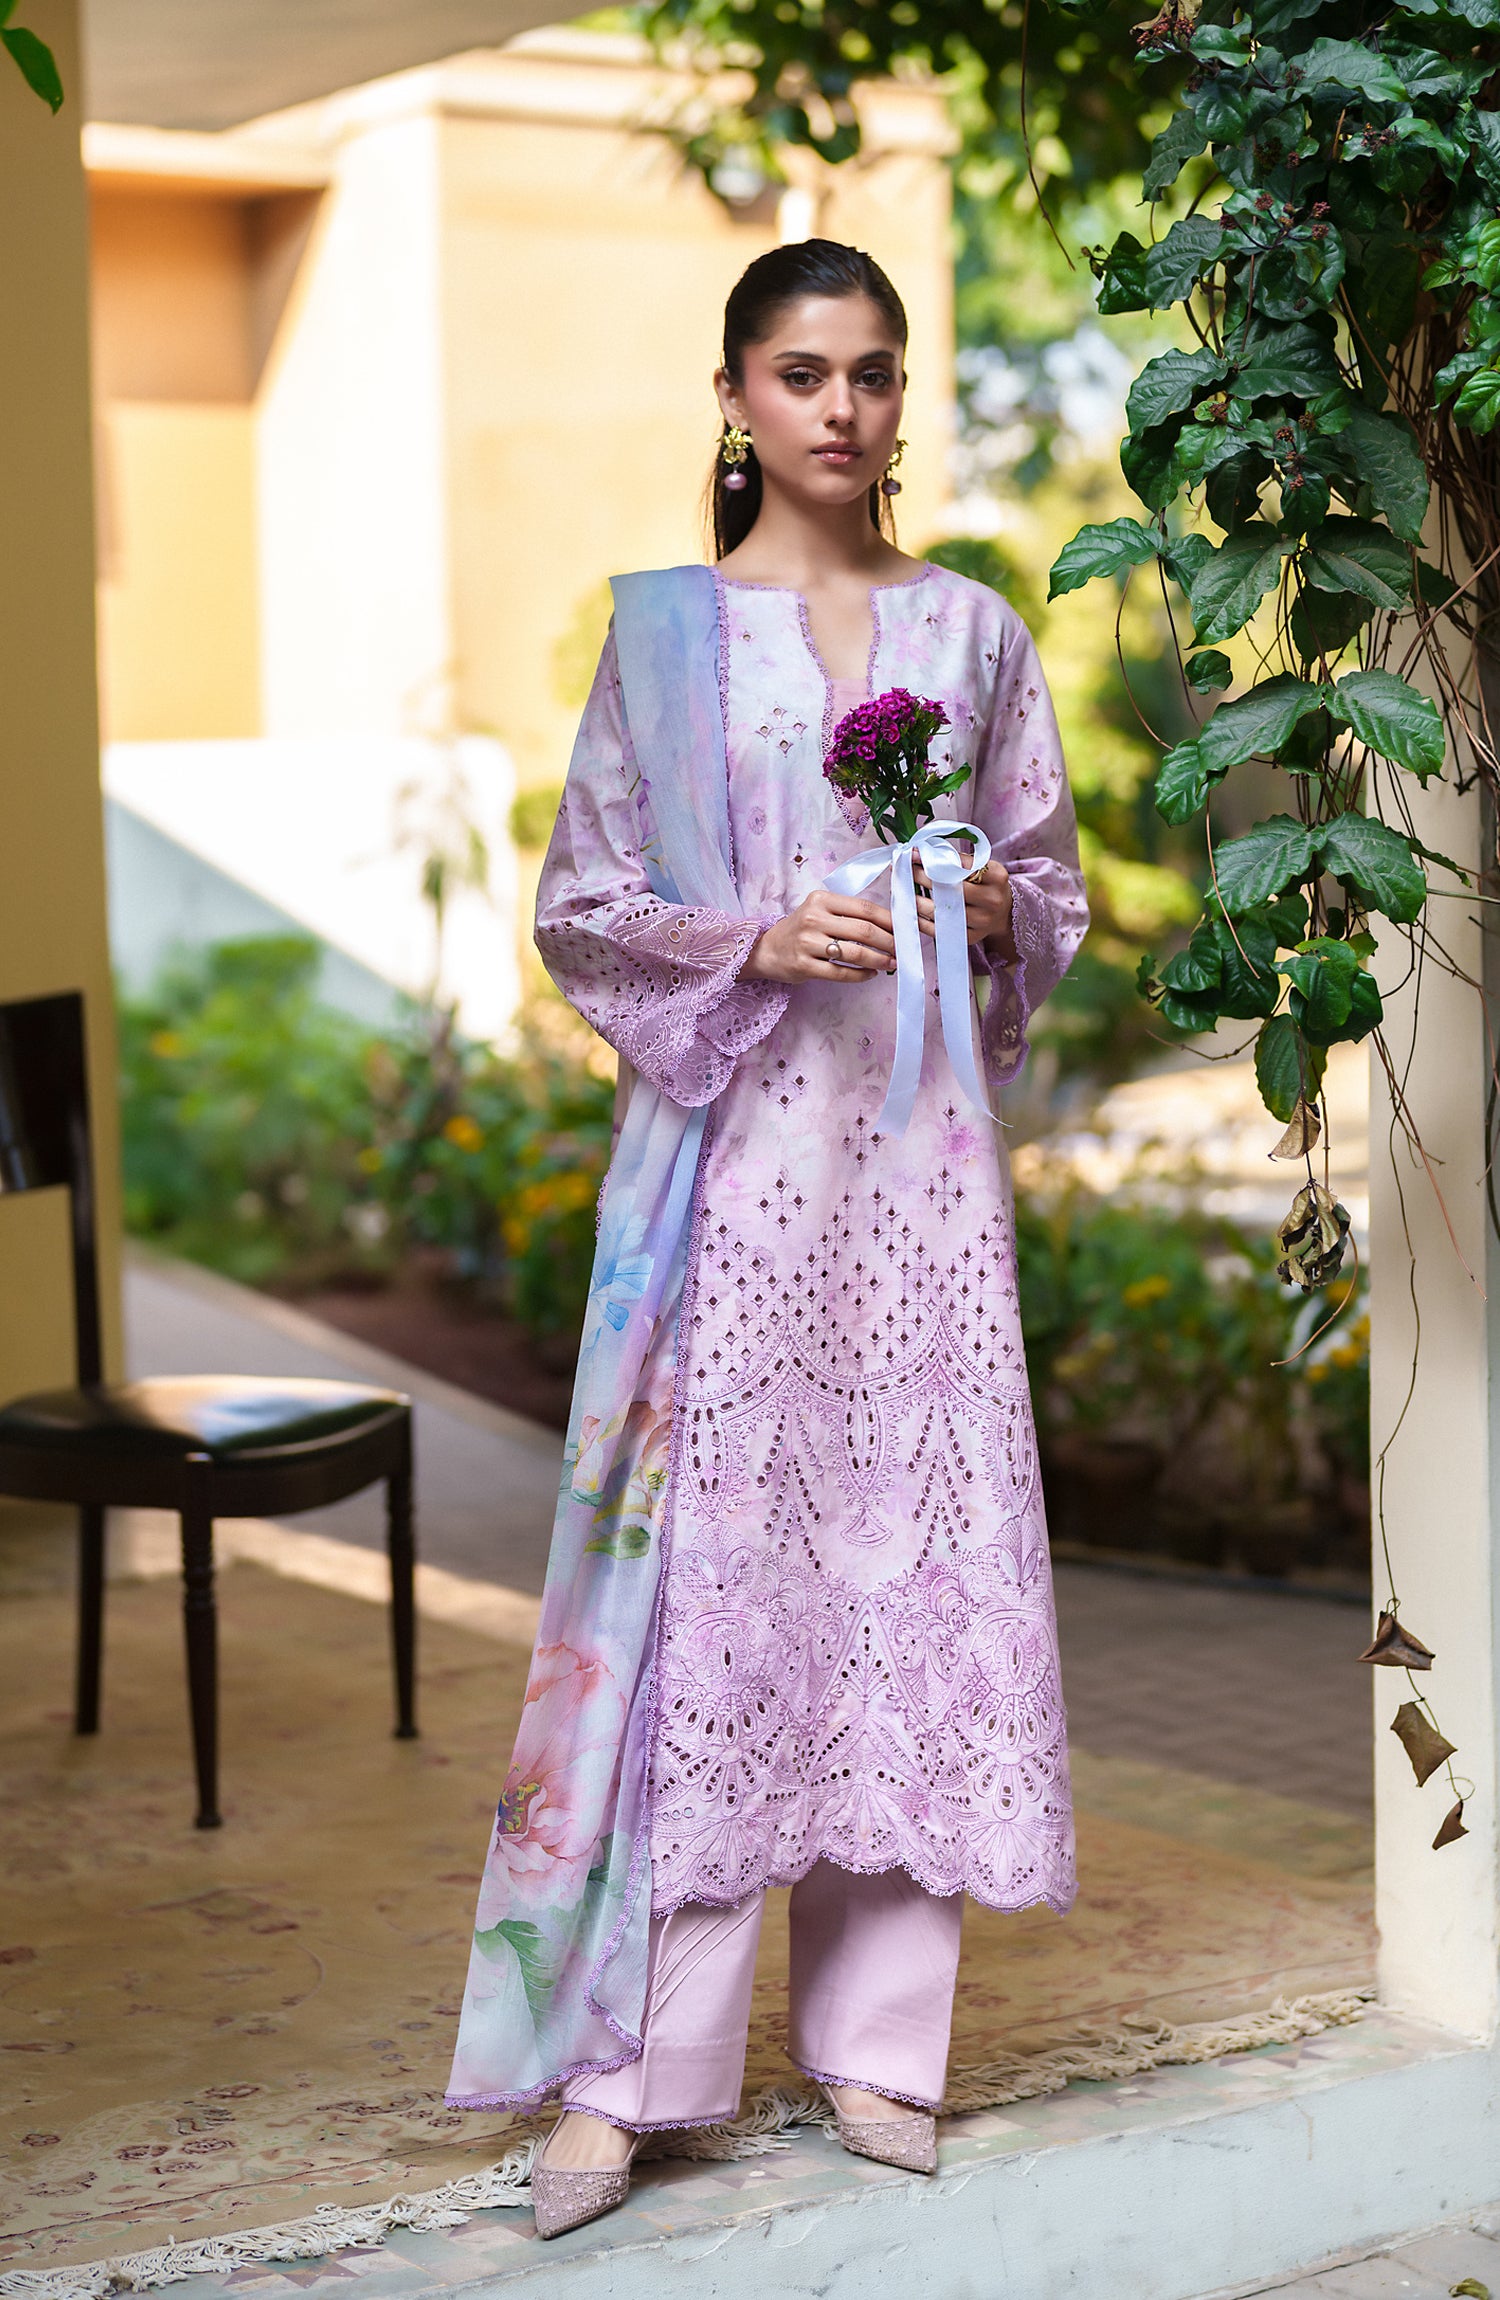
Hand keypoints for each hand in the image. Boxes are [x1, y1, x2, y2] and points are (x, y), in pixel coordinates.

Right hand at [741, 889, 897, 984]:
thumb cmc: (801, 929)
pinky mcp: (804, 966)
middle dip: (889, 942)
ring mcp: (808, 943)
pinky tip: (871, 974)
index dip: (890, 920)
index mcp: (821, 899)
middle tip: (902, 950)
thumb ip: (848, 913)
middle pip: (864, 931)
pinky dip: (861, 975)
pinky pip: (841, 973)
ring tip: (890, 963)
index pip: (865, 908)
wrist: (767, 949)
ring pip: (855, 953)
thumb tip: (889, 925)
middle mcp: (814, 918)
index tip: (906, 929)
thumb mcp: (820, 910)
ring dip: (879, 960)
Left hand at [914, 858, 1013, 961]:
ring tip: (903, 890)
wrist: (1003, 913)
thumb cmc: (985, 884)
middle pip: (951, 888)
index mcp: (997, 876)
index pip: (961, 865)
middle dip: (923, 877)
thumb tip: (920, 852)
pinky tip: (911, 910)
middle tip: (904, 869)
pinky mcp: (971, 937)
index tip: (914, 854)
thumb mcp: (983, 867)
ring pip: (942, 911)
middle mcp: (992, 899)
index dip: (935, 859)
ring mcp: (982, 921)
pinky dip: (922, 920)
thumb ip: (959, 860)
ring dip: (917, 900)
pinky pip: (940, 930)